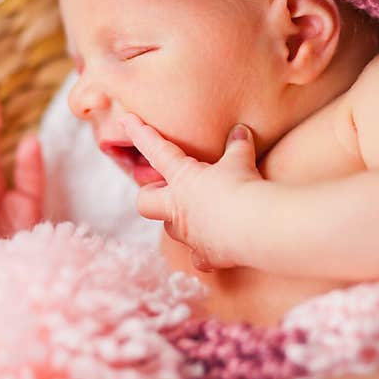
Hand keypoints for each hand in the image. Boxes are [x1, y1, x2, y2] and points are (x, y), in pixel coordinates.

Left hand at [120, 113, 262, 271]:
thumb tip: (240, 130)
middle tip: (165, 188)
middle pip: (145, 202)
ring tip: (199, 212)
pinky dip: (205, 252)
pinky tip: (216, 246)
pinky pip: (198, 257)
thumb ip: (237, 146)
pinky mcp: (205, 255)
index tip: (124, 120)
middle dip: (149, 194)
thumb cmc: (242, 187)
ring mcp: (188, 234)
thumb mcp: (240, 161)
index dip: (140, 134)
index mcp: (183, 178)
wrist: (254, 226)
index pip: (156, 150)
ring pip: (170, 230)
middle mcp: (178, 208)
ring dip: (179, 221)